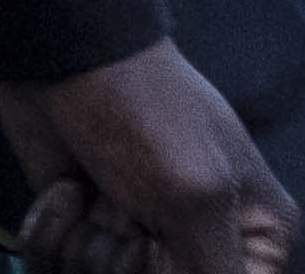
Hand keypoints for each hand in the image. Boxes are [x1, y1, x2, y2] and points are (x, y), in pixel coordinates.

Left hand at [0, 41, 293, 272]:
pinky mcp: (81, 229)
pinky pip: (51, 266)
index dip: (179, 273)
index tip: (160, 244)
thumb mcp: (197, 200)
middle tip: (128, 200)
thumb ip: (215, 273)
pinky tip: (65, 190)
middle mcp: (198, 243)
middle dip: (125, 258)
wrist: (65, 53)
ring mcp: (137, 238)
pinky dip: (50, 229)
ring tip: (98, 187)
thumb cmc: (145, 113)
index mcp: (254, 236)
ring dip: (83, 243)